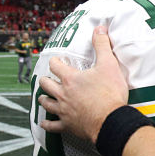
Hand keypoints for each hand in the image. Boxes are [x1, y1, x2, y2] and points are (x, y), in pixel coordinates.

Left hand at [39, 26, 126, 143]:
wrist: (111, 120)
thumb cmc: (110, 94)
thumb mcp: (109, 65)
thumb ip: (102, 46)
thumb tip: (99, 29)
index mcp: (71, 78)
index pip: (55, 66)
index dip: (55, 62)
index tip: (57, 61)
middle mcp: (63, 94)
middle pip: (46, 84)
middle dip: (46, 80)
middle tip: (48, 79)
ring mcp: (64, 110)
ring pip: (47, 103)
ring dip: (44, 99)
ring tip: (43, 97)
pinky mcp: (68, 125)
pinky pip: (52, 126)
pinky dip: (47, 124)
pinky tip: (44, 123)